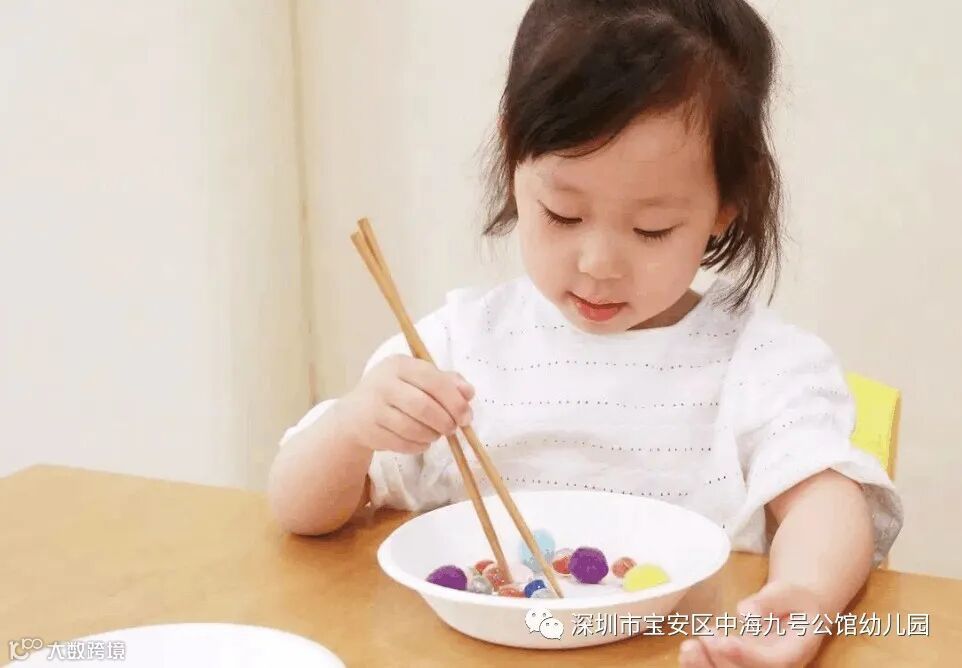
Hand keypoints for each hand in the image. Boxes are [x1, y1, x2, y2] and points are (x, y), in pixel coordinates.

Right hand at [337, 354, 474, 453]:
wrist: (354, 413)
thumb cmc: (394, 392)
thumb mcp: (417, 379)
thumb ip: (446, 382)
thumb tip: (468, 392)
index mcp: (399, 364)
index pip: (433, 380)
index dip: (454, 401)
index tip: (466, 416)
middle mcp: (383, 383)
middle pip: (423, 406)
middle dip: (445, 421)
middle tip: (453, 428)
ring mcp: (373, 408)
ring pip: (413, 428)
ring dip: (432, 435)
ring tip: (436, 433)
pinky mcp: (369, 431)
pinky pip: (403, 443)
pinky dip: (419, 446)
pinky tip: (421, 441)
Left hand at [679, 581, 824, 667]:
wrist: (794, 615)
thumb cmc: (793, 602)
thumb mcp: (788, 593)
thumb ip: (770, 601)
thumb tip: (746, 614)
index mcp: (792, 654)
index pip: (772, 662)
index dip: (746, 655)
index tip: (726, 640)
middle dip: (721, 660)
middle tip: (704, 635)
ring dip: (705, 666)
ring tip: (690, 646)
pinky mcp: (736, 667)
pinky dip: (699, 666)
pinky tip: (689, 651)